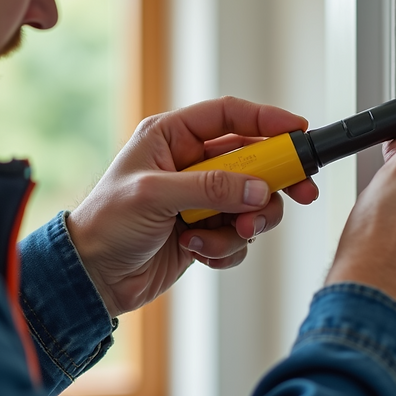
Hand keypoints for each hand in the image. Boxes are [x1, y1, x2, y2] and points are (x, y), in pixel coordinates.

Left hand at [67, 97, 319, 316]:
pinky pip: (238, 236)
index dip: (267, 120)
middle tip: (303, 192)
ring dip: (245, 223)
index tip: (299, 130)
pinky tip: (197, 252)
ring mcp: (200, 200)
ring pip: (252, 203)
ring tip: (227, 234)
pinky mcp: (206, 232)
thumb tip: (257, 189)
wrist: (91, 278)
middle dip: (275, 181)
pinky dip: (226, 248)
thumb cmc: (105, 224)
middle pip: (253, 161)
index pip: (229, 116)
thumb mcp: (154, 196)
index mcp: (171, 137)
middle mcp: (190, 164)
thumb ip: (209, 188)